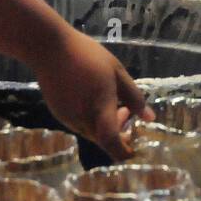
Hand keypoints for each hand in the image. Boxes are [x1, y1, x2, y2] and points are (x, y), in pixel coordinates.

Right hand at [34, 29, 152, 160]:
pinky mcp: (58, 113)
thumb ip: (134, 97)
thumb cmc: (88, 56)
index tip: (134, 148)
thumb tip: (150, 118)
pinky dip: (90, 119)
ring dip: (104, 125)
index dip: (124, 152)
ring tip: (109, 100)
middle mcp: (82, 120)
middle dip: (118, 132)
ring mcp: (68, 119)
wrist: (50, 48)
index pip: (112, 144)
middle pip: (103, 140)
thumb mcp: (117, 72)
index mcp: (100, 110)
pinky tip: (91, 98)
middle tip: (126, 111)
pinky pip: (79, 124)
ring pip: (91, 132)